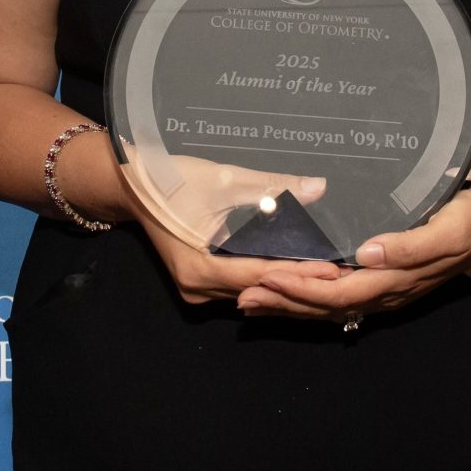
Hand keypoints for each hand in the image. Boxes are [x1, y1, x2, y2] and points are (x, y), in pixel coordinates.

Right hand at [120, 149, 330, 305]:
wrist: (130, 184)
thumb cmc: (171, 178)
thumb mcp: (225, 179)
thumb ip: (273, 186)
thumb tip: (319, 188)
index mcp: (200, 269)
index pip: (261, 276)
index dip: (299, 273)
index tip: (333, 270)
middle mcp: (197, 289)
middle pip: (258, 290)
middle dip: (298, 282)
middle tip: (339, 276)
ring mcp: (195, 290)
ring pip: (249, 292)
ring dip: (284, 283)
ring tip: (323, 275)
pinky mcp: (196, 283)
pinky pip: (237, 287)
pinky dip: (264, 279)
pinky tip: (294, 272)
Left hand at [237, 189, 470, 323]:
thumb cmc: (468, 222)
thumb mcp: (447, 229)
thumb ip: (409, 245)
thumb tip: (367, 255)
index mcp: (396, 281)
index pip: (340, 292)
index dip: (303, 289)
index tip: (269, 277)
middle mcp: (385, 294)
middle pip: (325, 307)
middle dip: (284, 304)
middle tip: (243, 297)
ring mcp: (382, 292)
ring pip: (327, 308)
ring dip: (289, 306)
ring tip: (251, 302)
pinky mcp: (380, 283)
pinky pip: (336, 298)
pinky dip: (306, 300)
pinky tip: (284, 295)